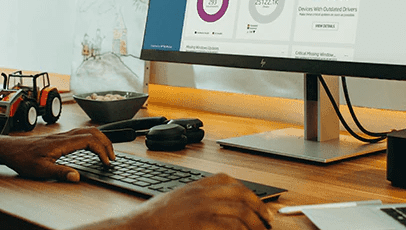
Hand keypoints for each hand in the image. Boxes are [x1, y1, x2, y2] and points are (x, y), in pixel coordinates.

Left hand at [2, 127, 114, 181]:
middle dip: (106, 144)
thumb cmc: (23, 158)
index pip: (89, 140)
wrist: (11, 149)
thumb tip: (76, 177)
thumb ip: (60, 172)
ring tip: (107, 153)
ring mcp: (63, 136)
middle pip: (92, 133)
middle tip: (113, 158)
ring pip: (88, 131)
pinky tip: (92, 148)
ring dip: (101, 140)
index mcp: (62, 142)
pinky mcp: (60, 138)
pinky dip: (93, 139)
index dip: (101, 150)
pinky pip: (82, 134)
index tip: (107, 162)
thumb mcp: (40, 170)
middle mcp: (64, 136)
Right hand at [123, 173, 272, 229]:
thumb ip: (195, 197)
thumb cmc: (154, 217)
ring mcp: (203, 208)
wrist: (138, 227)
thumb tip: (216, 206)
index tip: (257, 204)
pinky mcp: (202, 223)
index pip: (228, 180)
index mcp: (196, 185)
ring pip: (241, 213)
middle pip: (241, 195)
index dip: (247, 192)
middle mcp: (202, 193)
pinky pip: (231, 228)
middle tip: (267, 221)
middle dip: (259, 209)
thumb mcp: (176, 199)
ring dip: (255, 225)